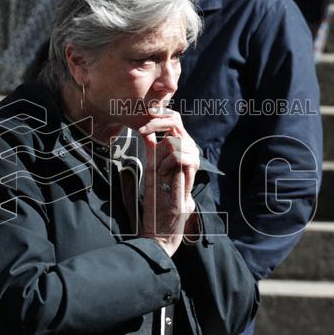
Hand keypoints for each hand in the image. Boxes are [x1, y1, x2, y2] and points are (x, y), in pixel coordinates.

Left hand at [138, 109, 199, 256]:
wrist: (162, 221)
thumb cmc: (157, 197)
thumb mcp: (151, 167)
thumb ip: (152, 148)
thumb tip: (145, 130)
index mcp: (178, 147)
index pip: (173, 119)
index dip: (159, 113)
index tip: (143, 115)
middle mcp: (187, 150)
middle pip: (176, 120)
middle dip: (156, 122)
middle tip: (141, 130)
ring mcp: (191, 159)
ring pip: (173, 139)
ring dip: (158, 153)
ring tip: (158, 171)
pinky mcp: (192, 170)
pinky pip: (178, 153)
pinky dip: (166, 162)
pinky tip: (164, 174)